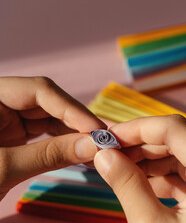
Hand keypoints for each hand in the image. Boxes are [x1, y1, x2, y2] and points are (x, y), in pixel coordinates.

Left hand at [0, 76, 105, 199]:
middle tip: (102, 140)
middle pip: (47, 103)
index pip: (38, 90)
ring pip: (49, 118)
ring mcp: (5, 119)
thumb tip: (94, 146)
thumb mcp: (2, 169)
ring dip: (72, 133)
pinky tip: (77, 151)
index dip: (71, 108)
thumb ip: (49, 155)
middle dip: (76, 122)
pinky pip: (44, 133)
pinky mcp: (12, 136)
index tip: (96, 130)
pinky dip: (61, 142)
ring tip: (94, 148)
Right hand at [94, 115, 185, 222]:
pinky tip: (142, 181)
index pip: (174, 130)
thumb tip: (103, 155)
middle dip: (142, 145)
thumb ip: (127, 184)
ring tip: (121, 168)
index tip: (107, 137)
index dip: (137, 128)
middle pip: (181, 141)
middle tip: (110, 154)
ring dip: (153, 160)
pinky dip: (167, 176)